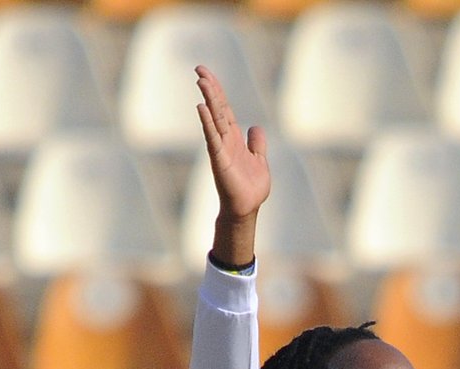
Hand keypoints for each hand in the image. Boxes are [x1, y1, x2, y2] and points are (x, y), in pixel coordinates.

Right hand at [196, 65, 268, 266]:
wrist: (247, 208)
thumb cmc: (251, 188)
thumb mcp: (259, 160)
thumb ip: (257, 143)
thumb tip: (255, 127)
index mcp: (234, 138)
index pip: (224, 109)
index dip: (218, 91)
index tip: (207, 74)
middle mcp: (225, 139)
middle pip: (217, 108)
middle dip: (210, 87)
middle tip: (199, 68)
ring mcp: (221, 148)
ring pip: (213, 118)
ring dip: (208, 98)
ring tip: (201, 80)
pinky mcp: (219, 159)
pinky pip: (212, 137)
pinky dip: (207, 122)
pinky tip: (201, 108)